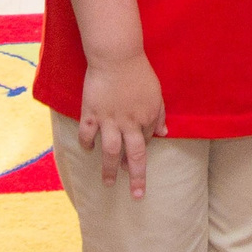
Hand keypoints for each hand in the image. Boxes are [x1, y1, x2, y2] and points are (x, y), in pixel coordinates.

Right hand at [80, 53, 165, 197]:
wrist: (116, 55)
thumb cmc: (138, 72)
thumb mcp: (156, 93)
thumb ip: (158, 114)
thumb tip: (164, 133)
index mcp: (146, 117)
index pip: (146, 141)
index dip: (143, 147)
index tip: (136, 154)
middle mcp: (129, 123)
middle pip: (134, 156)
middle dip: (136, 178)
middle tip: (137, 195)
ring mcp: (109, 120)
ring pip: (110, 152)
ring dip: (109, 170)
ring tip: (108, 184)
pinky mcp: (91, 113)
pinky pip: (87, 134)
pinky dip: (87, 144)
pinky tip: (88, 149)